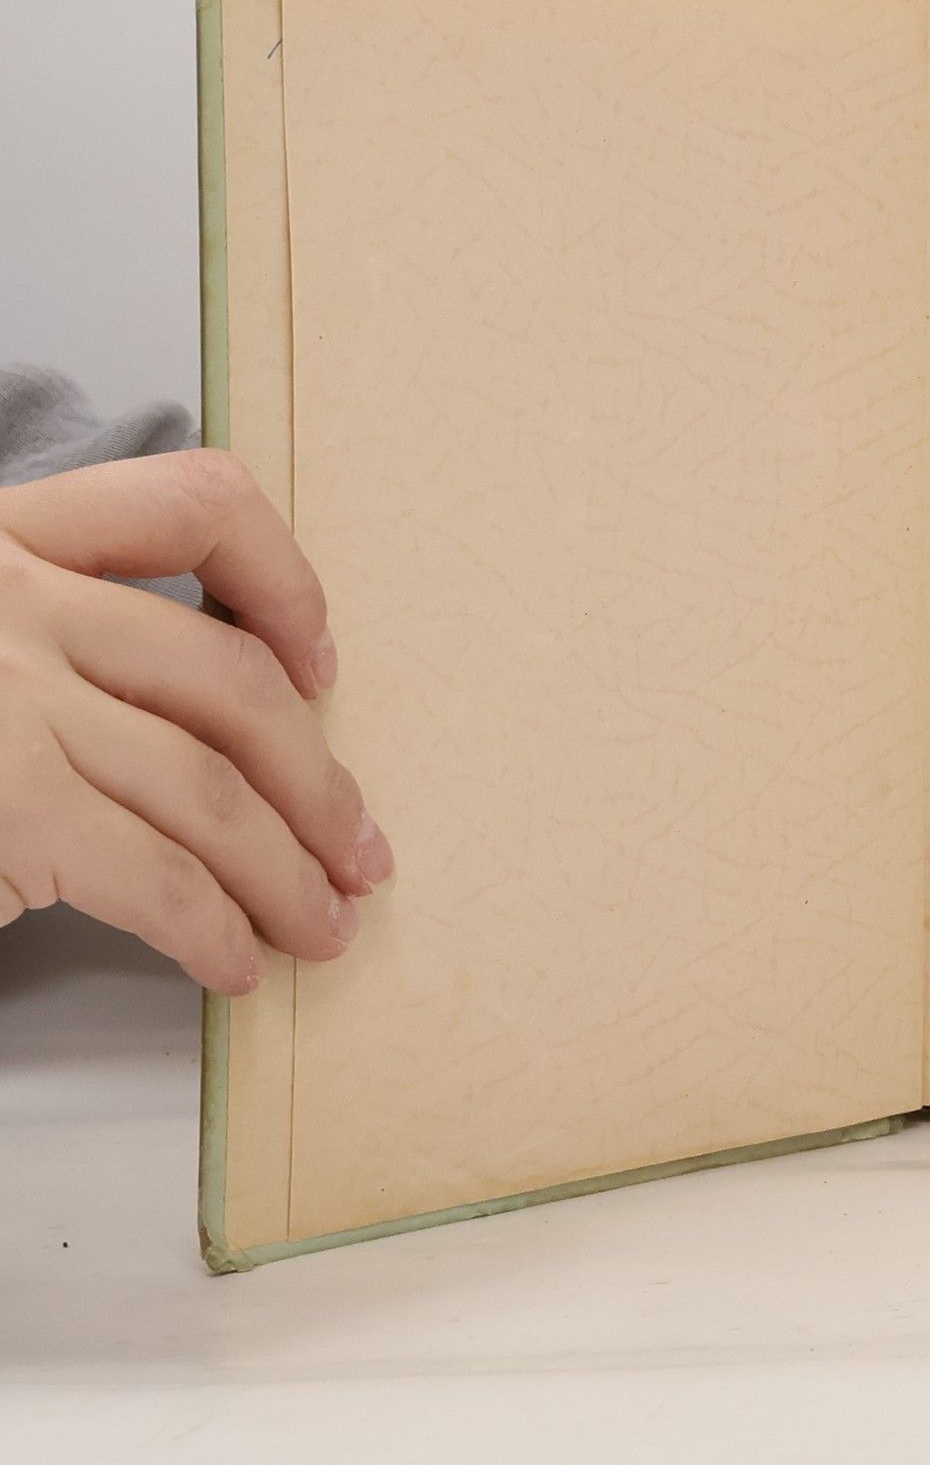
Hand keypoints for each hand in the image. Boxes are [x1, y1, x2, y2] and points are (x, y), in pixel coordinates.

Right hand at [0, 450, 390, 991]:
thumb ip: (48, 644)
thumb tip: (200, 736)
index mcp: (4, 541)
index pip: (193, 502)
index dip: (285, 582)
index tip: (321, 665)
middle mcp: (14, 604)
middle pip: (230, 679)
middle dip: (316, 780)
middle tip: (359, 851)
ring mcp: (7, 703)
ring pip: (210, 784)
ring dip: (288, 871)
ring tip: (324, 928)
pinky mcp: (5, 808)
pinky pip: (155, 874)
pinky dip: (214, 927)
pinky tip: (236, 961)